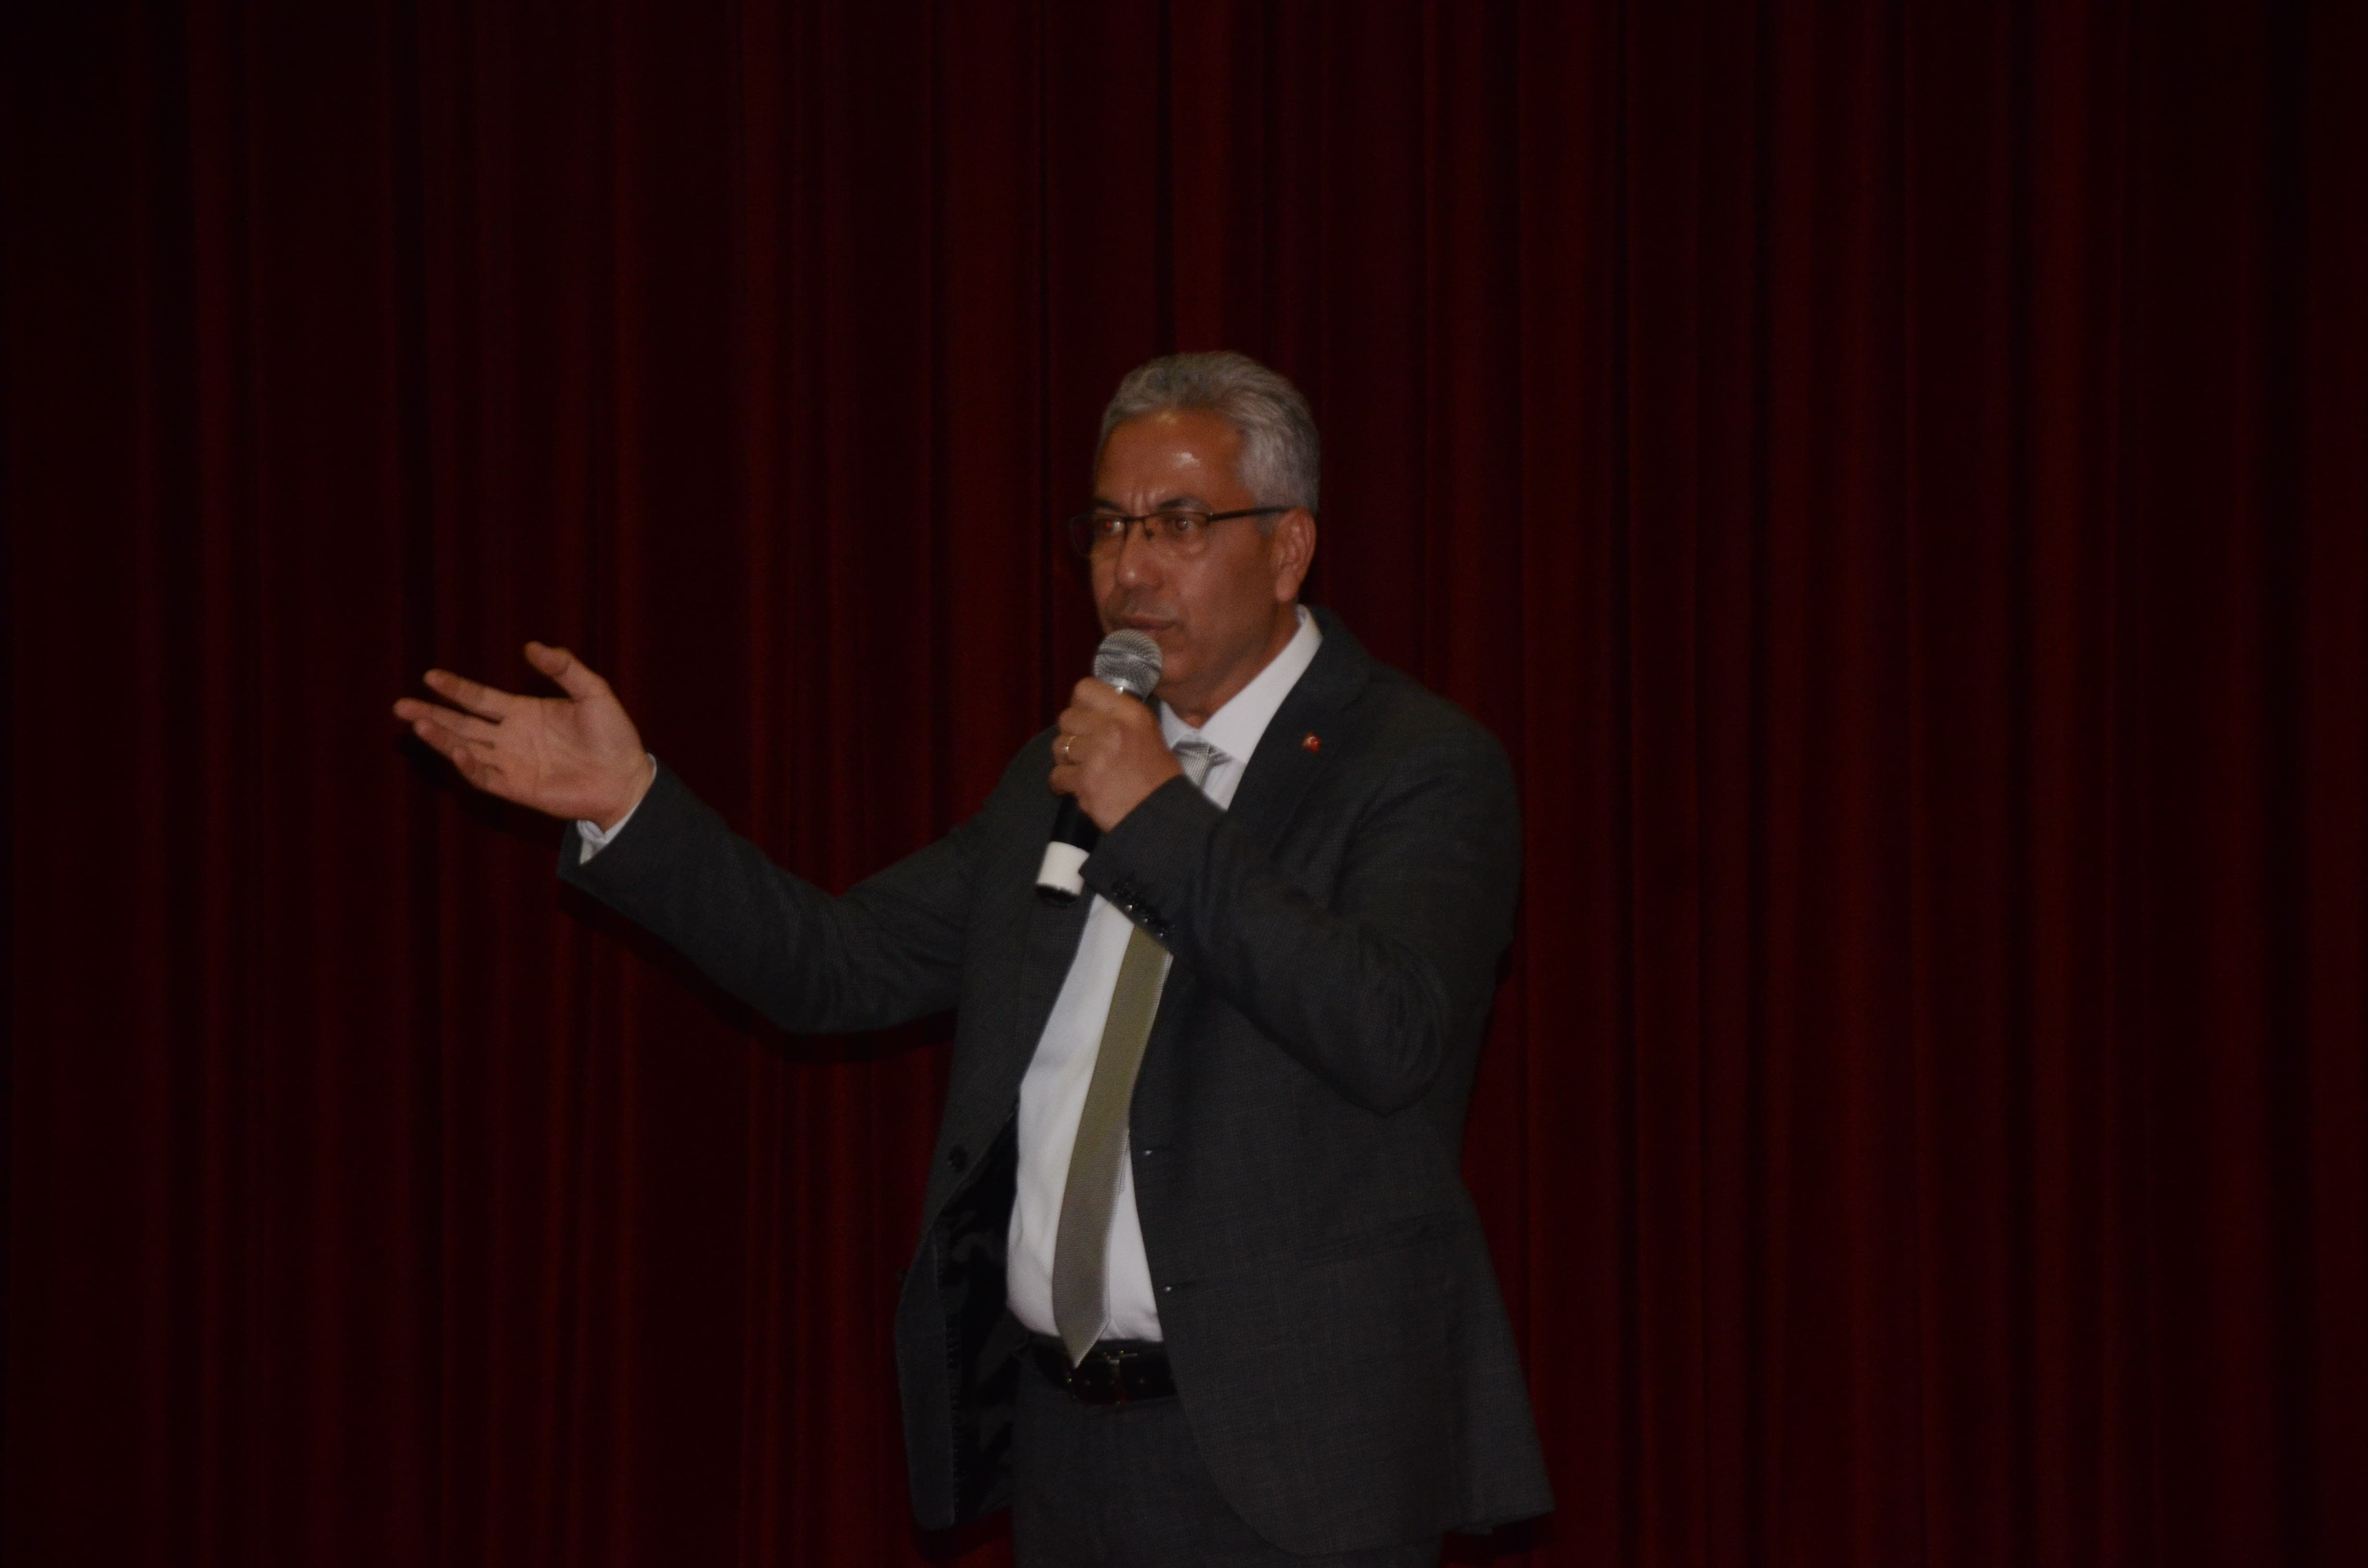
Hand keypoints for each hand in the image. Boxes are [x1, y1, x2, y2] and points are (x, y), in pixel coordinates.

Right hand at [392, 642, 652, 827]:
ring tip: (416, 722)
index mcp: (524, 712)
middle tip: (400, 704)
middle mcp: (512, 737)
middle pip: (462, 723)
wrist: (627, 777)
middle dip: (432, 713)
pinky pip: (485, 776)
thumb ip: (564, 667)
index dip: (455, 688)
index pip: (479, 698)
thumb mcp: (593, 691)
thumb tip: (531, 647)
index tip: (430, 676)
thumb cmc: (614, 735)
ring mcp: (512, 763)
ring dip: (441, 737)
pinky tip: (456, 749)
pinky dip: (468, 764)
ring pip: (466, 748)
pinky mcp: (518, 788)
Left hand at [1049, 679, 1181, 830]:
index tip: (1085, 718)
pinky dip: (1063, 784)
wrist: (1161, 816)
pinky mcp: (1085, 782)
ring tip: (1084, 770)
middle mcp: (1113, 729)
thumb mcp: (1148, 734)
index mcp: (1131, 714)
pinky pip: (1056, 775)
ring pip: (1059, 746)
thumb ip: (1119, 718)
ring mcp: (1097, 755)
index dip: (1080, 705)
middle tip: (1084, 750)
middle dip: (1071, 735)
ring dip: (1066, 760)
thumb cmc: (1157, 779)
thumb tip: (1088, 711)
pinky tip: (1078, 788)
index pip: (1085, 689)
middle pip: (1067, 718)